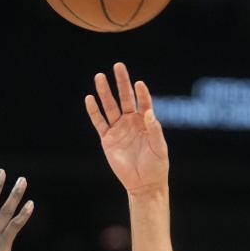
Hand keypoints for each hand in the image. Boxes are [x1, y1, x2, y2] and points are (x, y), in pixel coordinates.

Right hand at [86, 62, 168, 195]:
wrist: (143, 184)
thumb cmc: (156, 165)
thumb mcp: (160, 147)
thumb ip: (155, 130)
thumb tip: (149, 113)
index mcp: (146, 121)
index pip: (143, 102)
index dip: (141, 93)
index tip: (139, 83)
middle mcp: (131, 122)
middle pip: (125, 98)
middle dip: (121, 83)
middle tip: (117, 66)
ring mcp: (118, 129)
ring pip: (110, 107)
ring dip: (105, 92)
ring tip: (99, 77)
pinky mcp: (107, 139)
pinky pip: (99, 122)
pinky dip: (94, 111)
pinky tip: (89, 99)